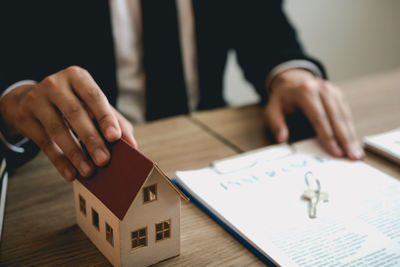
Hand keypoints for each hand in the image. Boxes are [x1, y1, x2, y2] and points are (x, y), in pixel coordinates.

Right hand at [0, 66, 136, 180]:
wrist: (30, 99)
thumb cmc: (72, 102)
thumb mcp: (93, 105)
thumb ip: (114, 121)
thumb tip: (132, 145)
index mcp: (77, 77)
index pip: (94, 97)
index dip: (105, 117)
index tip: (115, 137)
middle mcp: (55, 84)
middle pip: (76, 114)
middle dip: (92, 140)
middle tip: (104, 160)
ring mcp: (36, 99)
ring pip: (58, 130)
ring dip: (75, 154)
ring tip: (89, 171)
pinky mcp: (24, 116)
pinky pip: (44, 142)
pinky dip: (59, 160)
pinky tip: (71, 173)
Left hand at [264, 68, 363, 159]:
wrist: (291, 81)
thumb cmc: (282, 99)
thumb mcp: (271, 109)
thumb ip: (276, 124)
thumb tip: (282, 139)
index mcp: (305, 92)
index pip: (319, 117)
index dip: (328, 136)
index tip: (336, 152)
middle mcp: (322, 89)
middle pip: (336, 117)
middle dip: (345, 139)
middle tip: (353, 156)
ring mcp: (332, 91)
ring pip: (345, 116)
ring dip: (352, 136)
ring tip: (357, 154)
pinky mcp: (338, 95)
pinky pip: (347, 113)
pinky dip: (351, 129)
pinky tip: (355, 142)